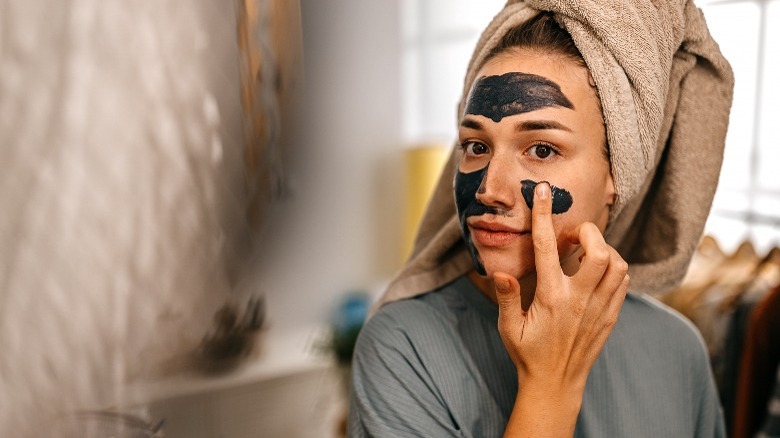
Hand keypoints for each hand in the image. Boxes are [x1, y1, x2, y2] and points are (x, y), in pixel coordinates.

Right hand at [494, 181, 628, 392]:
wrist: (555, 384)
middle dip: (587, 232)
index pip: (547, 247)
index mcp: (550, 298)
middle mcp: (579, 299)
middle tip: (571, 237)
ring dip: (603, 248)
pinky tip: (596, 270)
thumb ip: (506, 296)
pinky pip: (623, 281)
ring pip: (617, 264)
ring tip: (584, 252)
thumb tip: (498, 271)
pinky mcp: (610, 316)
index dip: (543, 215)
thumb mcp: (508, 326)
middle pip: (598, 250)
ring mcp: (599, 308)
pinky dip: (614, 266)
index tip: (543, 191)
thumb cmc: (527, 353)